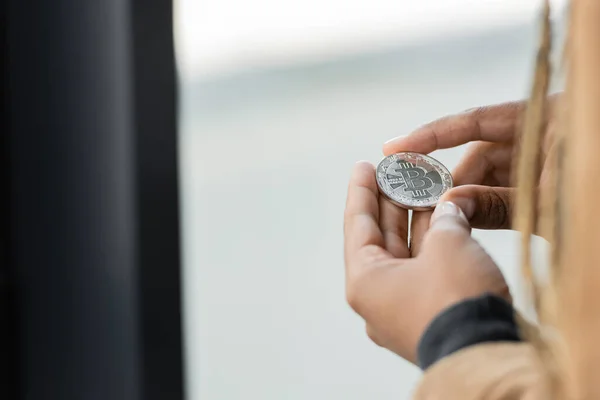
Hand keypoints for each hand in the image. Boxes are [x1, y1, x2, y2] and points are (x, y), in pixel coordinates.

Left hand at [344, 161, 508, 362]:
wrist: (489, 356)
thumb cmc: (456, 300)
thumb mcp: (448, 246)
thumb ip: (446, 218)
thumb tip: (452, 208)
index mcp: (365, 281)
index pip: (357, 225)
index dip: (361, 191)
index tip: (363, 165)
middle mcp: (379, 296)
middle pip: (381, 237)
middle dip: (393, 201)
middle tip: (399, 171)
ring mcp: (404, 307)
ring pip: (408, 252)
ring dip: (419, 220)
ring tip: (426, 187)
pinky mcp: (431, 314)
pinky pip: (427, 269)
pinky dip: (436, 243)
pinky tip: (447, 218)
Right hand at [383, 95, 559, 234]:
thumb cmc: (597, 210)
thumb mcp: (546, 207)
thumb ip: (496, 205)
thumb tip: (447, 206)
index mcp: (552, 117)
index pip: (477, 120)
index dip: (431, 135)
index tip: (394, 149)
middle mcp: (546, 128)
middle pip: (483, 149)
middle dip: (455, 181)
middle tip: (429, 207)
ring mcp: (547, 151)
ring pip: (493, 169)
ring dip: (471, 195)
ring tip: (450, 219)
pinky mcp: (548, 173)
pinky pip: (508, 182)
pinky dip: (490, 200)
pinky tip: (472, 218)